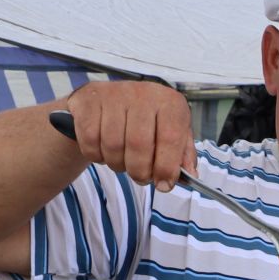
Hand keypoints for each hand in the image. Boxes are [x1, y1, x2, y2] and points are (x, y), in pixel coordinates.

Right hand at [62, 80, 195, 190]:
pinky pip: (90, 139)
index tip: (164, 185)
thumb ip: (182, 155)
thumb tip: (190, 175)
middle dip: (139, 171)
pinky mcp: (88, 100)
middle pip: (139, 144)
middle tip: (140, 177)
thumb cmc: (146, 121)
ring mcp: (113, 94)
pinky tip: (103, 152)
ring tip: (122, 163)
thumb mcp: (172, 133)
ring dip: (117, 164)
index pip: (171, 138)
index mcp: (169, 103)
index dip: (167, 167)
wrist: (108, 101)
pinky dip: (96, 155)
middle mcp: (143, 94)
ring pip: (113, 144)